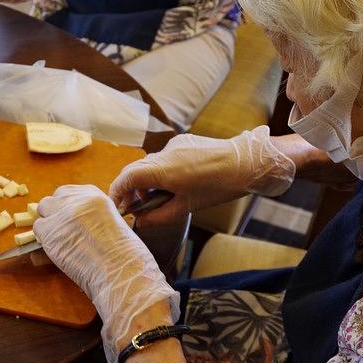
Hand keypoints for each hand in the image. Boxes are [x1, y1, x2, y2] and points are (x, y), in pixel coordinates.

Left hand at [34, 185, 179, 362]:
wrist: (120, 269)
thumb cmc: (124, 253)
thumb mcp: (113, 221)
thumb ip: (92, 215)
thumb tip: (71, 220)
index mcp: (95, 195)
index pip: (69, 191)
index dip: (67, 206)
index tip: (71, 219)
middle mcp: (77, 199)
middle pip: (53, 199)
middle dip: (55, 213)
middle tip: (63, 232)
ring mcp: (62, 214)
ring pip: (42, 211)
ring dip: (48, 225)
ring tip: (61, 242)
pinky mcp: (50, 231)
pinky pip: (38, 229)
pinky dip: (44, 239)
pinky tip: (57, 250)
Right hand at [109, 126, 295, 226]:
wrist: (246, 162)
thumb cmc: (218, 187)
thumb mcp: (186, 207)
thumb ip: (159, 215)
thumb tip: (140, 221)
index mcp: (163, 170)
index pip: (127, 177)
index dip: (117, 192)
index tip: (117, 205)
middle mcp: (164, 153)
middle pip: (135, 169)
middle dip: (130, 189)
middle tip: (133, 207)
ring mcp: (174, 145)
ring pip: (150, 164)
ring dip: (146, 180)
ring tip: (155, 198)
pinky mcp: (183, 141)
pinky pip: (163, 157)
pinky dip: (160, 171)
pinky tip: (173, 184)